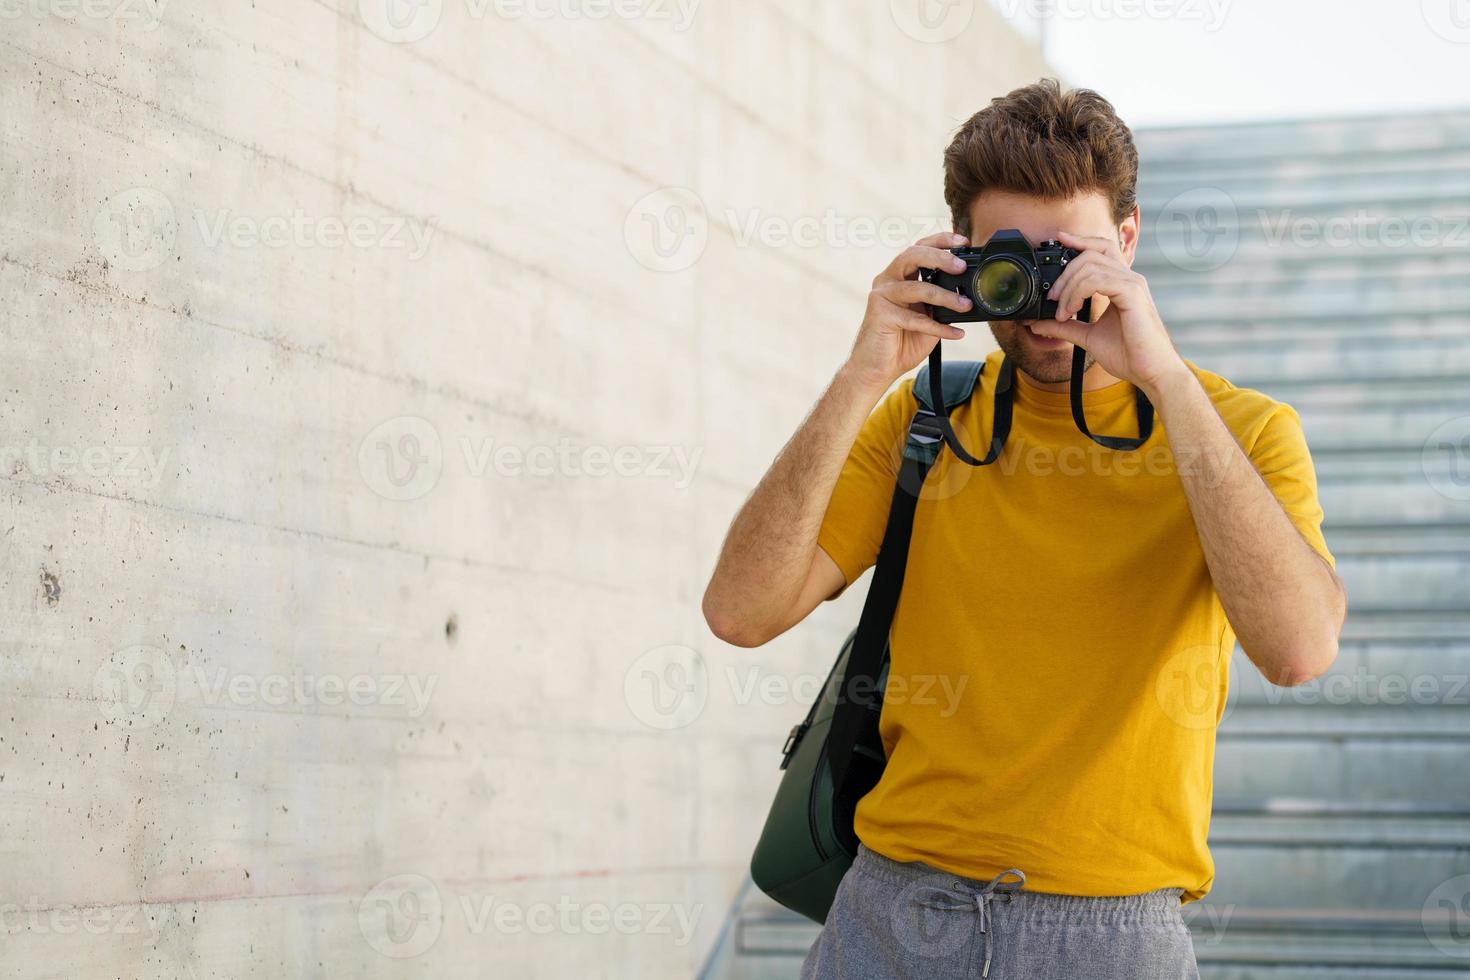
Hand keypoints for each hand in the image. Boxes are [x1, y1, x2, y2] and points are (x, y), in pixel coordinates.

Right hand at [846, 232, 974, 391]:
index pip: (919, 247)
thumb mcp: (928, 315)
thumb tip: (968, 293)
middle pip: (912, 255)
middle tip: (961, 267)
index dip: (941, 240)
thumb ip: (941, 300)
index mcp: (899, 275)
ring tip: (966, 306)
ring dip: (945, 296)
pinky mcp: (880, 315)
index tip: (964, 242)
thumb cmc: (902, 341)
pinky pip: (915, 318)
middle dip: (940, 257)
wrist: (877, 369)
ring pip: (917, 287)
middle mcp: (887, 280)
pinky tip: (956, 333)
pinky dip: (939, 328)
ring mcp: (881, 296)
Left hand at [1029, 231, 1187, 395]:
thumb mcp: (1087, 336)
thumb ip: (1065, 326)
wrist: (1150, 372)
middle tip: (1052, 298)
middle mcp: (1129, 278)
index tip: (1058, 240)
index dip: (1080, 241)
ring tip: (1061, 312)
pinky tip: (1070, 312)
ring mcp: (1132, 283)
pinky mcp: (1132, 293)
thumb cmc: (1129, 354)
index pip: (1101, 249)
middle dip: (1065, 272)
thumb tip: (1037, 323)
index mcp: (1121, 283)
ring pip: (1091, 264)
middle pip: (1091, 253)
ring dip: (1068, 287)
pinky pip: (1098, 279)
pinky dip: (1077, 293)